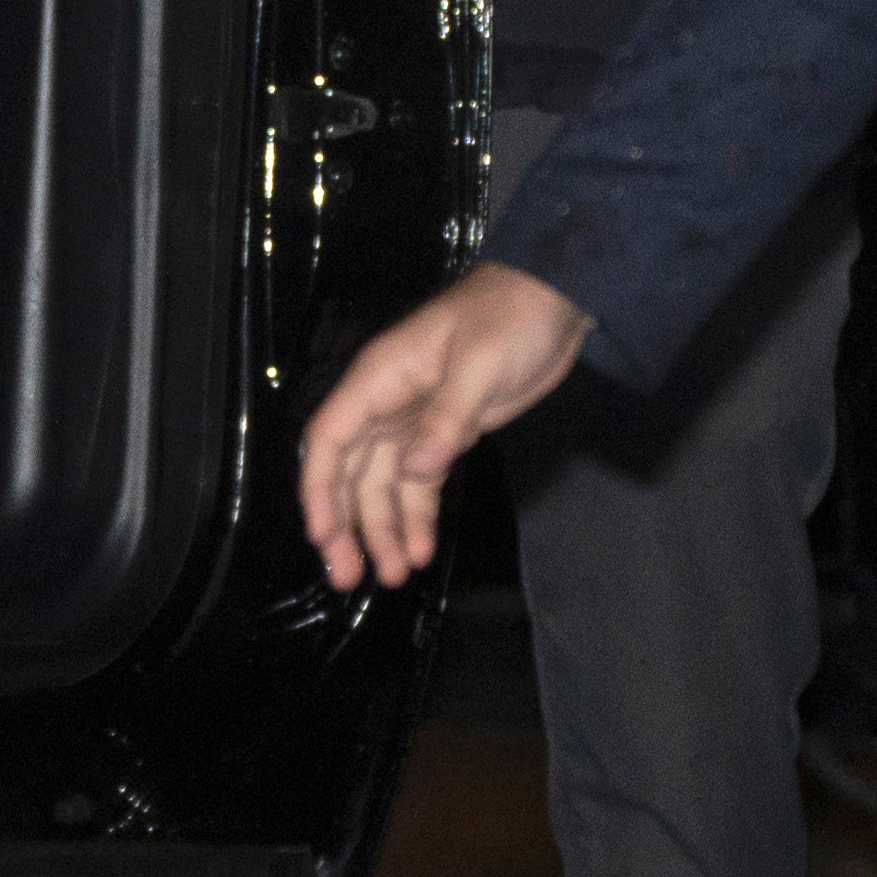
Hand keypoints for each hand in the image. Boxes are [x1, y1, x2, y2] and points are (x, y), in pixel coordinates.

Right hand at [299, 262, 595, 588]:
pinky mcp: (446, 433)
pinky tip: (420, 550)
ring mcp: (415, 420)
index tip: (323, 536)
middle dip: (347, 525)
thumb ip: (446, 420)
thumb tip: (414, 473)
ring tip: (393, 577)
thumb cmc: (511, 318)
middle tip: (348, 577)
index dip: (320, 488)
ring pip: (384, 484)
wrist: (556, 299)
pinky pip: (419, 482)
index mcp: (382, 377)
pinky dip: (416, 516)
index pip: (332, 437)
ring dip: (384, 529)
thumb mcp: (480, 365)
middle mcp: (387, 402)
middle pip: (351, 471)